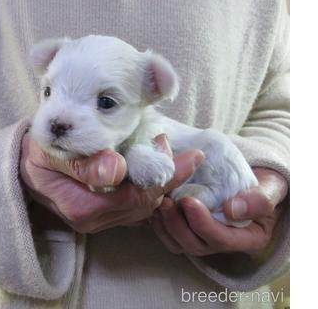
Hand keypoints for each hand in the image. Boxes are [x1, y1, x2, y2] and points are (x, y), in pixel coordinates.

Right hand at [20, 132, 204, 232]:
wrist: (22, 168)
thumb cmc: (37, 154)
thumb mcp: (52, 151)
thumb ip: (83, 163)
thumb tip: (116, 169)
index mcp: (82, 208)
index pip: (134, 197)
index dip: (159, 174)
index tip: (174, 146)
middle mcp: (93, 221)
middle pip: (144, 204)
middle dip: (167, 177)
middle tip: (180, 149)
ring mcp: (99, 221)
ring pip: (143, 208)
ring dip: (161, 182)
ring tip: (171, 154)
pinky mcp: (102, 216)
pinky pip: (134, 207)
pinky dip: (150, 187)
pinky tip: (157, 168)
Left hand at [151, 168, 288, 254]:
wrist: (253, 177)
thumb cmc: (265, 183)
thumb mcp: (271, 188)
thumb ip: (259, 200)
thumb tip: (231, 210)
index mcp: (248, 239)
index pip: (222, 239)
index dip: (202, 223)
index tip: (188, 201)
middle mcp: (224, 244)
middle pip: (195, 245)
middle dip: (177, 224)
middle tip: (165, 200)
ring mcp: (204, 239)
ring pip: (178, 243)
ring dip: (165, 224)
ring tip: (158, 201)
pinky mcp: (189, 230)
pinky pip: (169, 236)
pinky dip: (158, 223)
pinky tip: (153, 205)